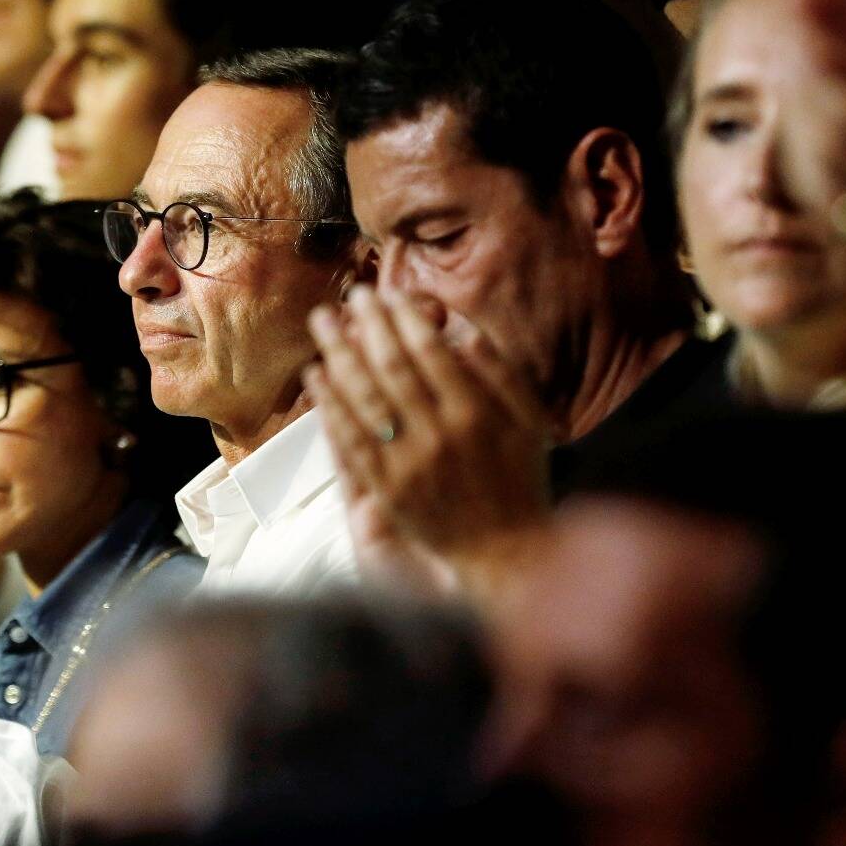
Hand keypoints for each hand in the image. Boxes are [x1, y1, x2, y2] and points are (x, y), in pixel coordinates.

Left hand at [305, 285, 552, 596]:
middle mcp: (440, 434)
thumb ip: (501, 375)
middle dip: (368, 323)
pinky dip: (330, 404)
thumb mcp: (529, 424)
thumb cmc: (519, 481)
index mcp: (477, 413)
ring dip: (338, 352)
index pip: (430, 350)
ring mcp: (409, 463)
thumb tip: (465, 332)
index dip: (405, 317)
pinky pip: (350, 439)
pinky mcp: (386, 489)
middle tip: (351, 294)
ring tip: (322, 320)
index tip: (389, 292)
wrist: (503, 553)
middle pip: (391, 365)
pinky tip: (316, 375)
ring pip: (364, 396)